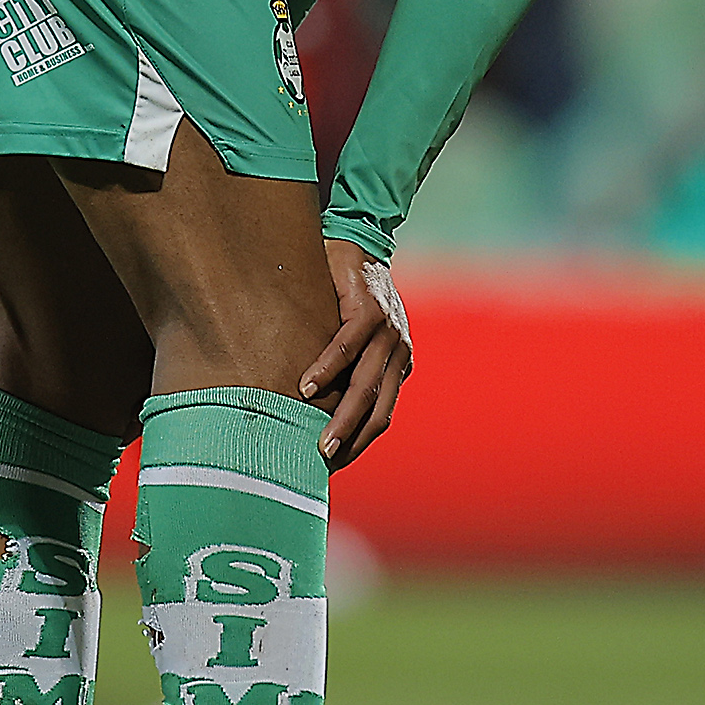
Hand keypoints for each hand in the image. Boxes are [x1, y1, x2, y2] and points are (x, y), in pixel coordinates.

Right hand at [299, 239, 411, 466]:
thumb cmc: (344, 295)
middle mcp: (398, 351)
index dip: (359, 442)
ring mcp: (388, 329)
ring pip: (366, 383)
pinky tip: (306, 386)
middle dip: (351, 439)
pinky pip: (349, 344)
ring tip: (319, 441)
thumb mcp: (350, 337)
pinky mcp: (369, 307)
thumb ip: (343, 370)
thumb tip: (307, 410)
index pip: (381, 414)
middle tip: (324, 465)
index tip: (332, 466)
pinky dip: (327, 368)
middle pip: (377, 407)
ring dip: (341, 415)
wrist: (356, 239)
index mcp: (396, 364)